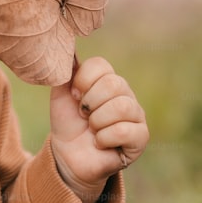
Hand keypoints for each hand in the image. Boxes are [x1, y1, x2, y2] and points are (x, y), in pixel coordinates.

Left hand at [49, 56, 148, 202]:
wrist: (68, 156)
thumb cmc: (67, 123)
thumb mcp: (61, 94)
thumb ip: (66, 71)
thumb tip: (68, 46)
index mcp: (107, 79)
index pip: (101, 65)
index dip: (82, 80)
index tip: (74, 96)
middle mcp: (125, 93)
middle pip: (113, 84)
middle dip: (90, 103)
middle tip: (83, 115)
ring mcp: (136, 114)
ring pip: (121, 107)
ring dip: (97, 121)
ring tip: (92, 130)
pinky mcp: (140, 137)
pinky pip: (125, 130)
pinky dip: (104, 138)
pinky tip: (100, 142)